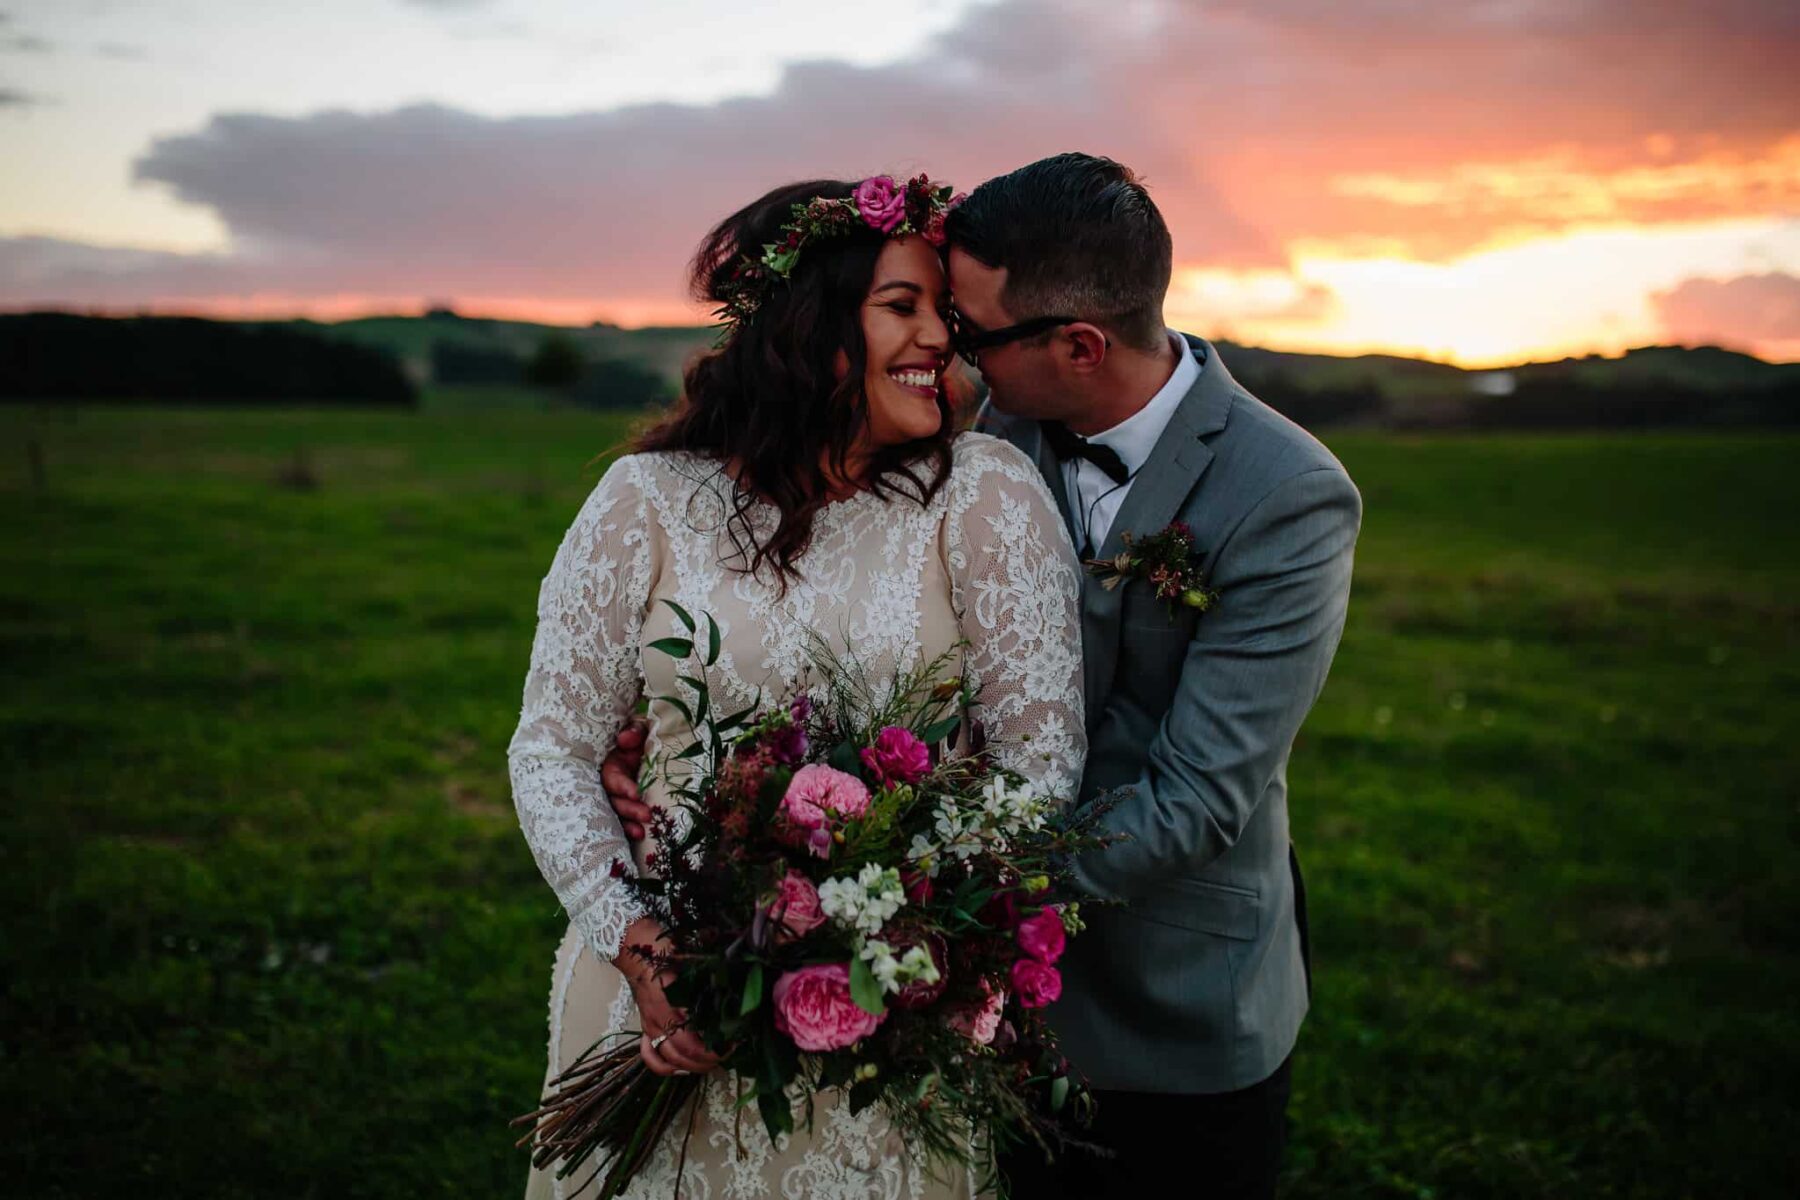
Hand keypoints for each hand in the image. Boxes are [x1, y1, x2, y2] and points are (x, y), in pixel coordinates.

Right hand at [604, 719, 653, 840]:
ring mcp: (615, 800)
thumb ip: (633, 733)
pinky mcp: (623, 811)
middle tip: (647, 815)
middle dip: (629, 810)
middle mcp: (610, 787)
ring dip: (627, 824)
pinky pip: (622, 824)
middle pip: (614, 801)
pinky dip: (628, 831)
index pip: (613, 779)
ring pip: (616, 815)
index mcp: (611, 768)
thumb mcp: (636, 734)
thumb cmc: (638, 744)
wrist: (642, 754)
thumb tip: (625, 740)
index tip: (636, 794)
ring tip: (642, 833)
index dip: (623, 787)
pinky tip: (639, 837)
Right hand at [613, 916, 721, 1076]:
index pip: (692, 1044)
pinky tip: (681, 1066)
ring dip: (691, 1067)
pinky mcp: (645, 1026)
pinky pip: (649, 1055)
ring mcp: (649, 1025)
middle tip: (729, 1053)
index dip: (713, 1051)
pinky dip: (664, 1067)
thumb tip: (734, 991)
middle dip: (707, 1061)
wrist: (633, 945)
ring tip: (710, 1062)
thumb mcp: (691, 961)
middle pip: (682, 1056)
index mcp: (670, 1006)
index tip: (733, 1045)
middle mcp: (658, 1021)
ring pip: (667, 1061)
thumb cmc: (664, 950)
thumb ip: (708, 979)